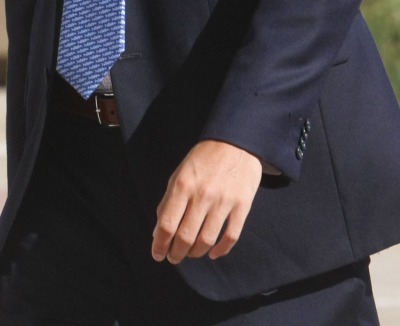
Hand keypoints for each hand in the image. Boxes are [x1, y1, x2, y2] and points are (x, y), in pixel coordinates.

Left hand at [151, 139, 262, 263]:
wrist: (235, 141)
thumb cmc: (203, 158)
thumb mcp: (179, 174)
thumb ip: (168, 202)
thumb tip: (158, 231)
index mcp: (183, 186)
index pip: (167, 224)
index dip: (160, 245)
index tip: (158, 255)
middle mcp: (202, 195)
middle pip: (185, 237)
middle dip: (176, 253)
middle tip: (174, 258)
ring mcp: (223, 201)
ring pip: (206, 241)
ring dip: (195, 253)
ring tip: (191, 253)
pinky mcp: (242, 205)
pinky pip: (230, 236)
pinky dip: (220, 250)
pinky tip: (212, 253)